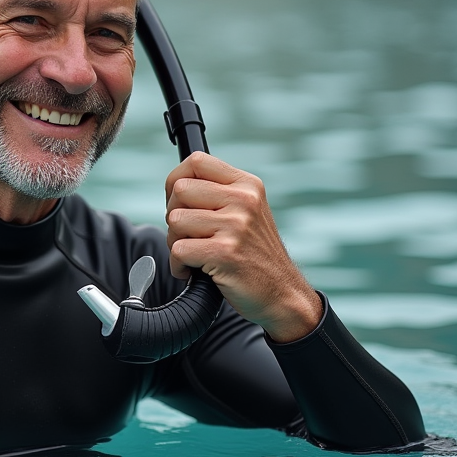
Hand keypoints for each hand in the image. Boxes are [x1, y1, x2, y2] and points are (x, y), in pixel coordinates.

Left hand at [165, 152, 321, 342]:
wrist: (283, 295)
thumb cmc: (255, 255)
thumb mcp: (247, 213)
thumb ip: (217, 194)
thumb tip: (175, 184)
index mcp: (247, 185)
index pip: (196, 161)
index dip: (176, 181)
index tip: (179, 202)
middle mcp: (244, 200)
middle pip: (180, 190)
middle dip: (174, 215)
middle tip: (189, 236)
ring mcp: (236, 226)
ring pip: (175, 220)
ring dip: (175, 242)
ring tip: (195, 254)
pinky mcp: (225, 252)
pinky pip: (178, 250)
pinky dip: (179, 266)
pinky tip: (194, 271)